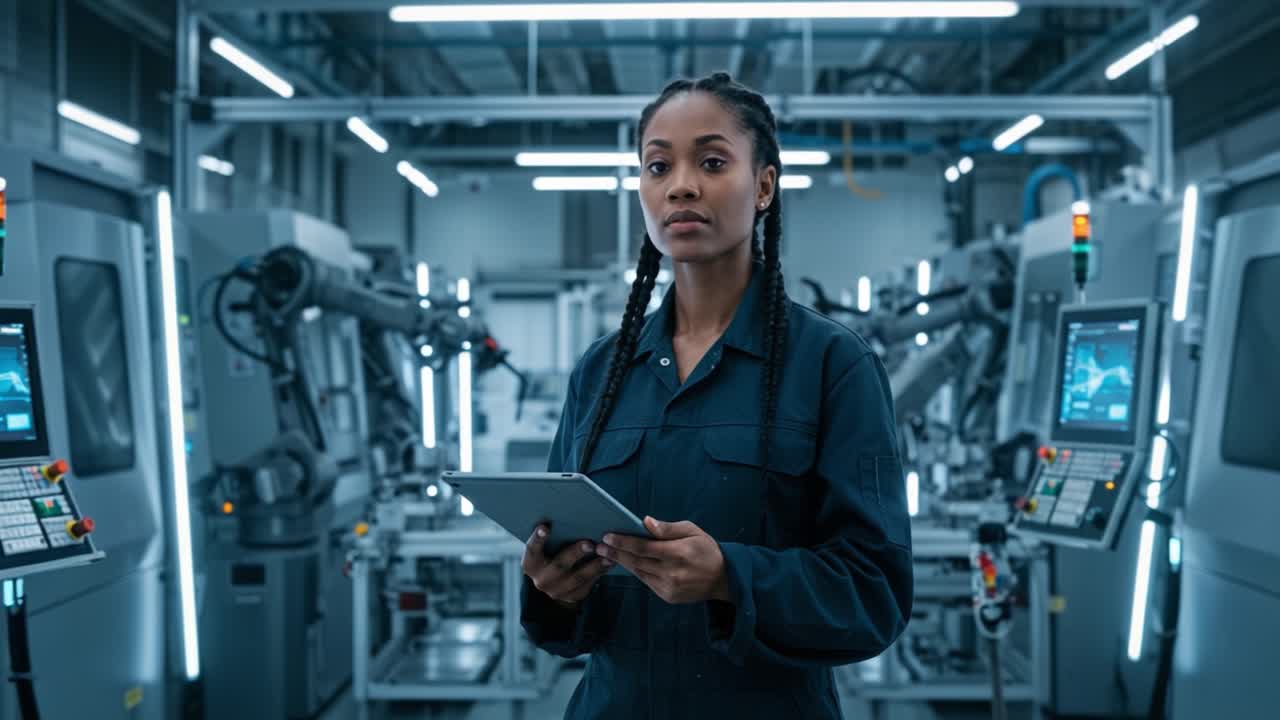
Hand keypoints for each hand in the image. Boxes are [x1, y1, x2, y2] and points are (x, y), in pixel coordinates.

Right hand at [522, 524, 613, 608]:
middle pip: (559, 565)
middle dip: (575, 554)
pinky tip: (609, 563)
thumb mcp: (548, 546)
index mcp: (530, 564)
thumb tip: (567, 514)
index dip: (538, 539)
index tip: (545, 527)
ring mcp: (556, 591)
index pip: (532, 550)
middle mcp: (540, 580)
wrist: (556, 578)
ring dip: (594, 566)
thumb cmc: (552, 552)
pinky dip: (599, 573)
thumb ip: (554, 536)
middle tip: (589, 544)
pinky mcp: (571, 596)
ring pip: (577, 578)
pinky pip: (587, 585)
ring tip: (607, 555)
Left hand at [596, 517, 730, 604]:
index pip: (644, 547)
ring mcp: (669, 587)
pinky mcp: (668, 596)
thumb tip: (645, 522)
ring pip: (639, 572)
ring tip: (607, 552)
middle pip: (637, 561)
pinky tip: (626, 563)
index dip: (623, 542)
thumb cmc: (706, 549)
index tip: (607, 536)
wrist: (722, 579)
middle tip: (598, 545)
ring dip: (622, 562)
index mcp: (679, 553)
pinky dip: (635, 571)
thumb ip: (668, 528)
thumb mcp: (692, 531)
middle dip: (616, 552)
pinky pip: (646, 581)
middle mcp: (673, 572)